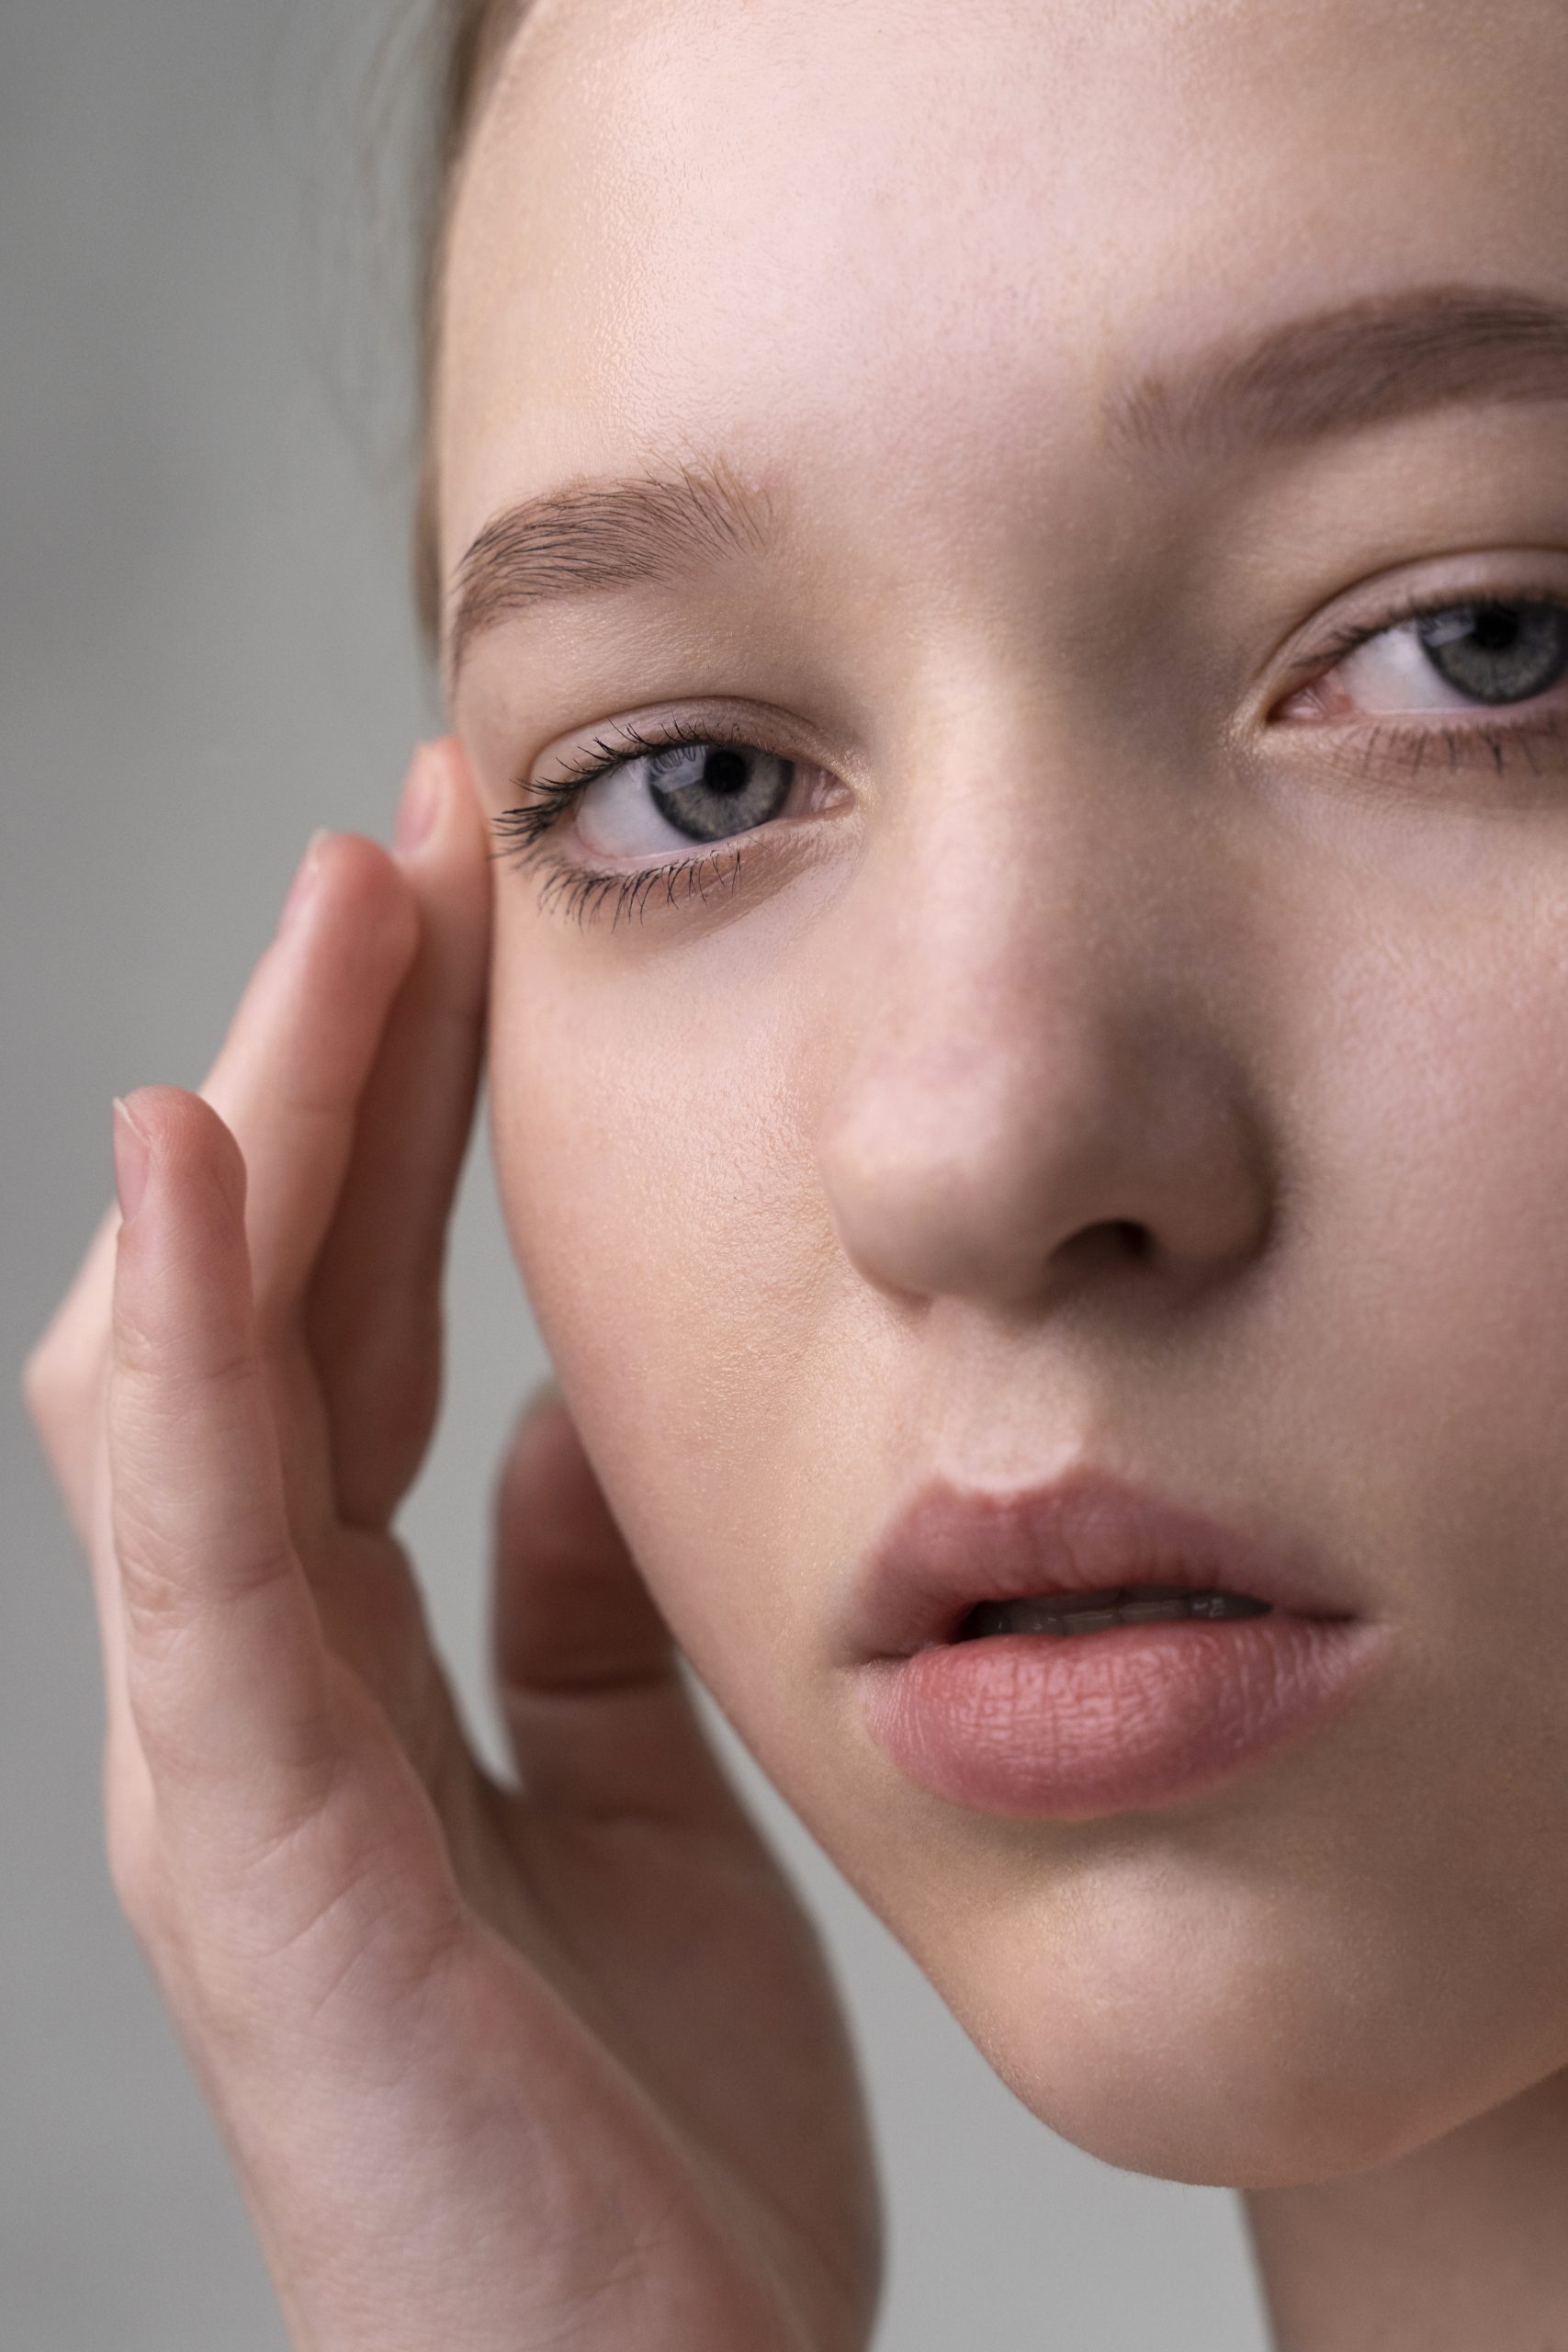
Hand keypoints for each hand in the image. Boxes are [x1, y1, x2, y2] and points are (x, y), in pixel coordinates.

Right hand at [24, 742, 880, 2351]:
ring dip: (266, 1123)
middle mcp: (258, 1679)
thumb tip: (548, 1437)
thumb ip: (566, 1621)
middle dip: (331, 1055)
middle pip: (262, 1296)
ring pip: (201, 1368)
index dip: (394, 1112)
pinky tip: (200, 1152)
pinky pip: (201, 1548)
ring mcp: (234, 1758)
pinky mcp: (267, 1851)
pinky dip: (193, 1338)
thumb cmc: (633, 2142)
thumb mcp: (627, 1810)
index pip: (344, 1319)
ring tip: (332, 909)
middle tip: (409, 835)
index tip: (468, 914)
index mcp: (350, 1662)